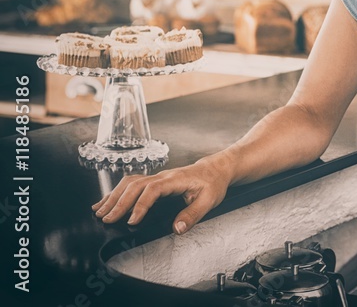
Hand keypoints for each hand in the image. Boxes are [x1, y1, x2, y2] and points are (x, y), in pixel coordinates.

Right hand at [91, 154, 233, 233]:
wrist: (216, 169)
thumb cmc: (213, 183)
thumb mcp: (210, 200)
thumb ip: (193, 215)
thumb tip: (177, 229)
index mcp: (176, 180)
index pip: (153, 189)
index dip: (140, 204)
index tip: (132, 220)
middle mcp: (163, 176)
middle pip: (135, 185)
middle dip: (119, 202)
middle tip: (107, 219)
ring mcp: (157, 177)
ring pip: (130, 182)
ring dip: (113, 196)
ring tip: (99, 211)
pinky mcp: (154, 180)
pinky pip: (132, 183)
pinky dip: (117, 193)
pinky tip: (106, 202)